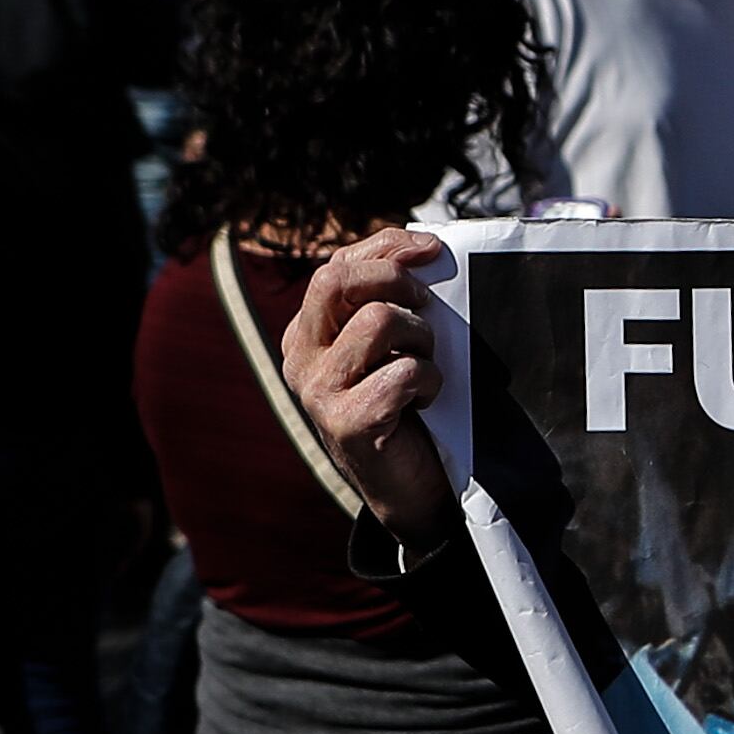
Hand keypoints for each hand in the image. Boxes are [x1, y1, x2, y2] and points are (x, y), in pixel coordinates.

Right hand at [280, 227, 458, 538]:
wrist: (409, 487)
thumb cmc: (406, 405)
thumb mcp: (392, 344)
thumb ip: (392, 298)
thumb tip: (424, 247)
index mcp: (308, 331)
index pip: (338, 264)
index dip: (387, 246)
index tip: (432, 249)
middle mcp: (301, 357)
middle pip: (336, 280)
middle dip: (395, 280)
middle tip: (426, 307)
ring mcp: (317, 391)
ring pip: (377, 320)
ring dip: (421, 338)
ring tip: (424, 365)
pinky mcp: (345, 423)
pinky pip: (401, 373)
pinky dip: (429, 381)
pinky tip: (424, 401)